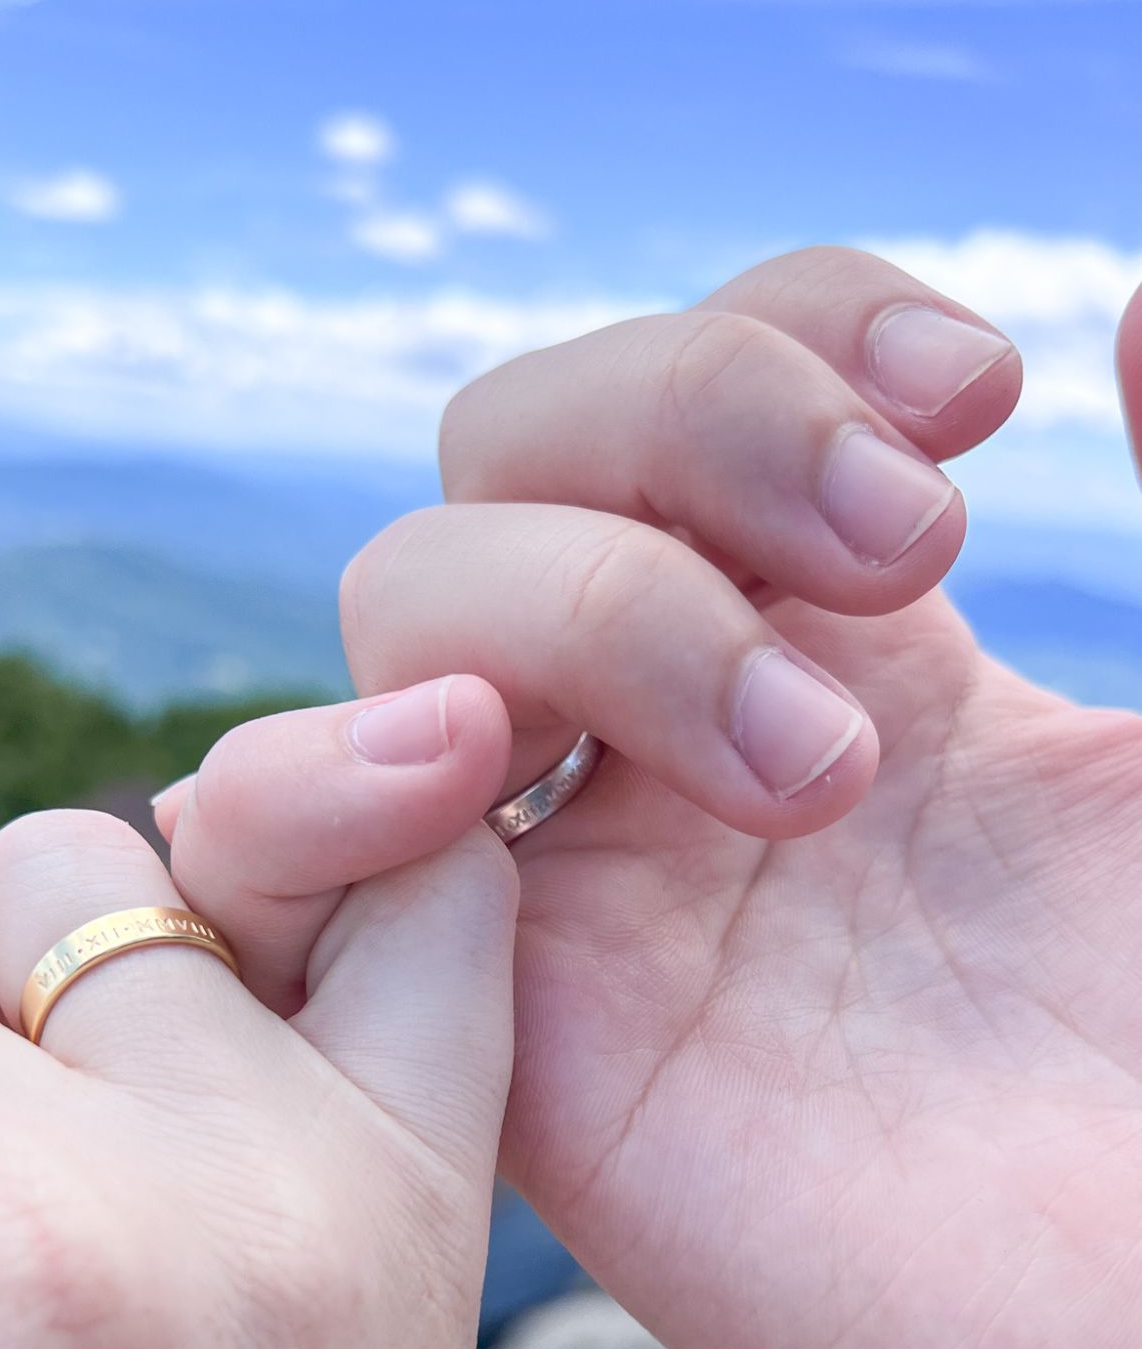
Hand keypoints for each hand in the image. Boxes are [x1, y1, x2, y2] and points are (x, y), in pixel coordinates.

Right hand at [338, 247, 1141, 1348]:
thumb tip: (1128, 291)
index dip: (795, 324)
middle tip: (912, 553)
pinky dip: (319, 778)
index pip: (705, 375)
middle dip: (684, 424)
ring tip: (821, 771)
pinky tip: (493, 781)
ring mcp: (591, 895)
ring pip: (407, 619)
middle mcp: (689, 753)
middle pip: (515, 453)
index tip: (982, 398)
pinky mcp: (514, 1058)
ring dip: (575, 600)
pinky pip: (291, 872)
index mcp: (859, 655)